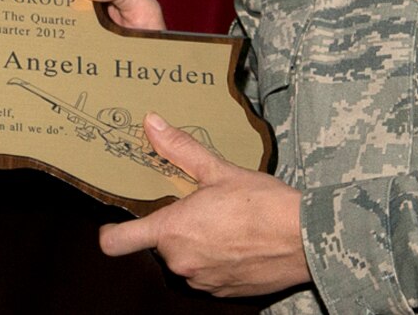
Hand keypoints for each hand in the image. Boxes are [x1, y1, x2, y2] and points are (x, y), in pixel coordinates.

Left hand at [99, 114, 307, 297]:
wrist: (305, 238)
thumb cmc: (262, 203)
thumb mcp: (218, 170)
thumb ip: (179, 149)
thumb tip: (151, 124)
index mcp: (172, 231)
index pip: (118, 242)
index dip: (112, 233)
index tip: (114, 226)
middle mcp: (181, 262)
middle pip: (161, 245)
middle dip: (176, 227)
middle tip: (201, 207)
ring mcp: (202, 281)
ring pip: (186, 260)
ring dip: (198, 245)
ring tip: (225, 223)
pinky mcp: (225, 292)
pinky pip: (208, 275)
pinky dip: (217, 260)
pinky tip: (239, 242)